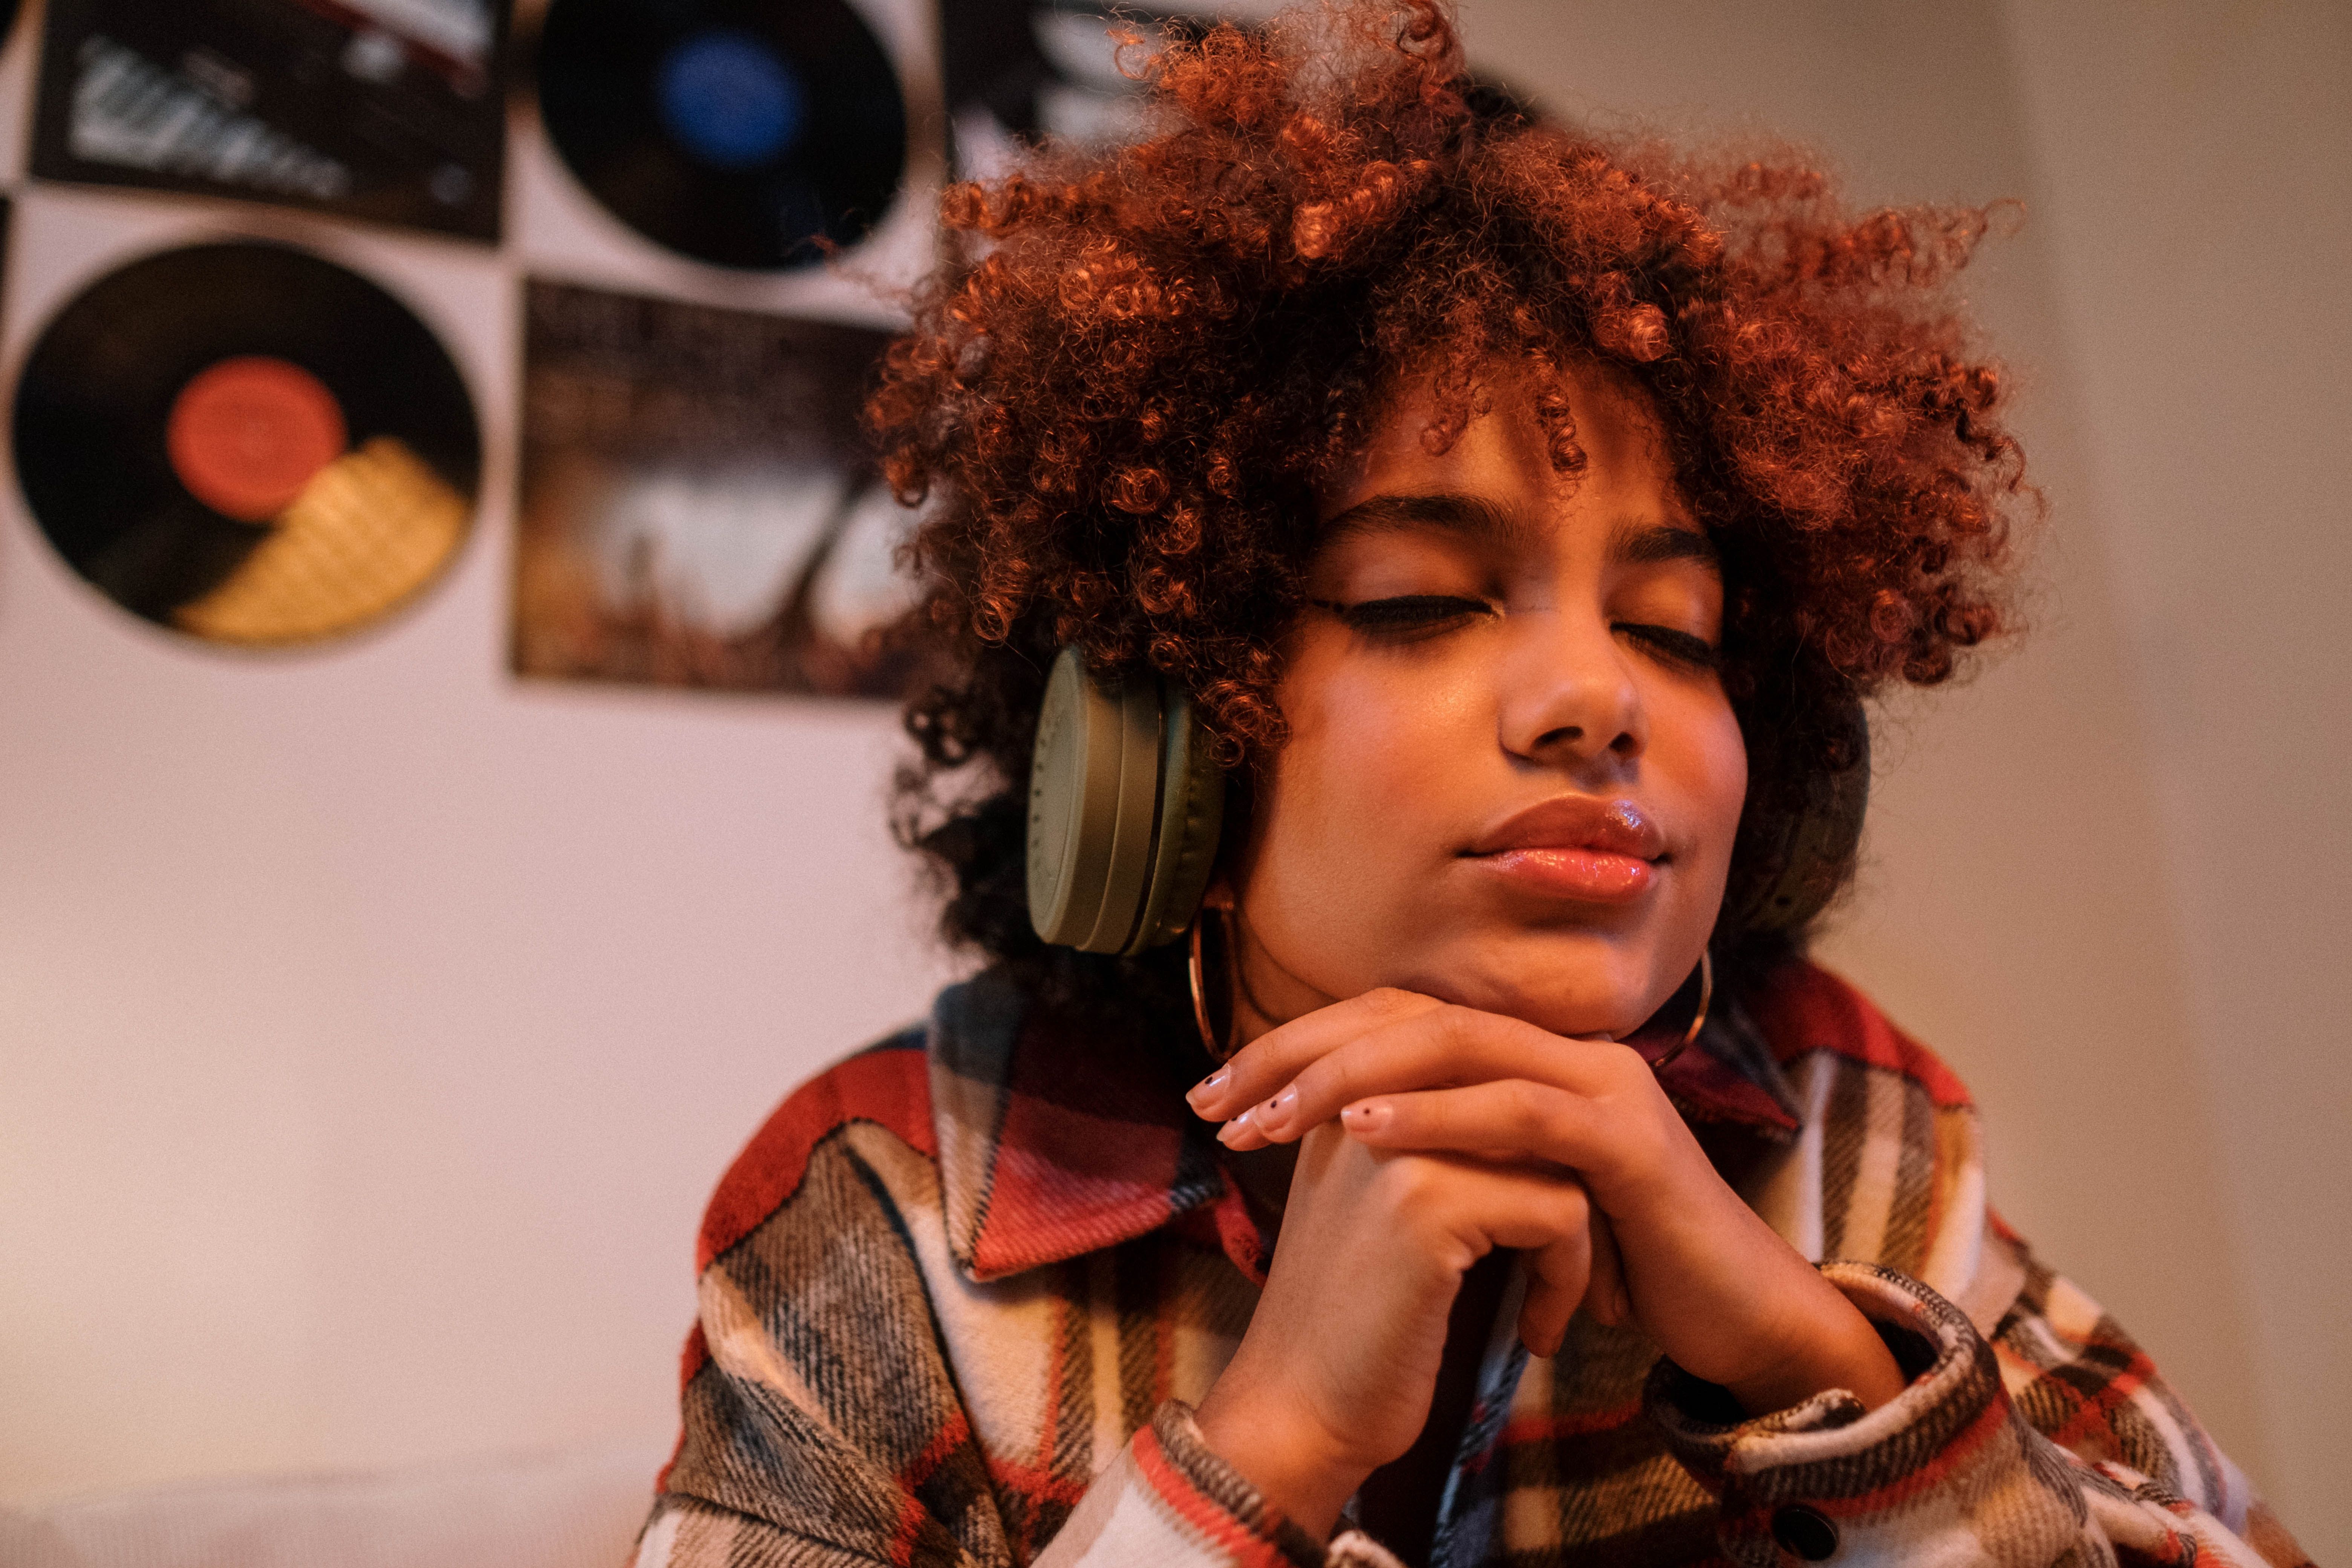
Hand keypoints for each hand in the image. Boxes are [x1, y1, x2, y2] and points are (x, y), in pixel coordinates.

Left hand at [1189, 989, 1902, 1516]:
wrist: (1726, 1311)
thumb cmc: (1611, 1257)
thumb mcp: (1506, 1190)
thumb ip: (1446, 1147)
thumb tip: (1338, 1130)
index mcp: (1529, 1053)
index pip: (1395, 1016)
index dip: (1300, 1042)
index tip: (1215, 1088)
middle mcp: (1563, 1049)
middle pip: (1410, 1014)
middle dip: (1301, 1052)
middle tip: (1216, 1096)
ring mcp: (1599, 1083)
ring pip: (1454, 1045)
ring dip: (1347, 1079)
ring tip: (1267, 1117)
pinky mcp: (1624, 1140)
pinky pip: (1515, 1110)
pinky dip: (1434, 1116)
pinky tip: (1364, 1134)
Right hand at [1191, 1118, 1605, 1538]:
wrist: (1299, 1410)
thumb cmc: (1354, 1319)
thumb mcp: (1382, 1199)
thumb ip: (1435, 1133)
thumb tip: (1532, 1098)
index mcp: (1351, 1085)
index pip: (1476, 1050)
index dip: (1534, 1131)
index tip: (1551, 1216)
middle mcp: (1370, 1092)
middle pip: (1525, 1091)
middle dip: (1573, 1173)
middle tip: (1582, 1249)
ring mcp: (1398, 1141)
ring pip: (1557, 1150)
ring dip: (1579, 1235)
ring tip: (1556, 1296)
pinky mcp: (1429, 1202)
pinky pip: (1562, 1211)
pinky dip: (1567, 1276)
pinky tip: (1535, 1331)